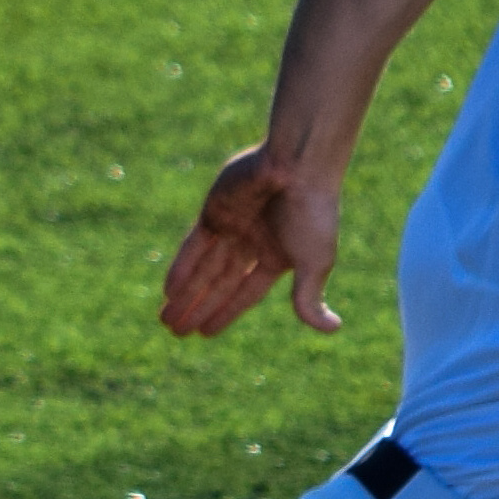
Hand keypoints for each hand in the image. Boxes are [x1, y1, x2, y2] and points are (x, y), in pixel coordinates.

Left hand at [160, 145, 343, 338]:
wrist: (297, 164)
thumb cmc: (313, 213)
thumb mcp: (314, 262)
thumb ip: (310, 297)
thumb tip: (333, 329)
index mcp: (278, 256)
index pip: (246, 292)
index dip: (226, 313)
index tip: (204, 333)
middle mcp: (252, 243)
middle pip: (219, 283)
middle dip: (198, 308)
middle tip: (175, 331)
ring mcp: (232, 226)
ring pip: (203, 268)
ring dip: (184, 294)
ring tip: (165, 319)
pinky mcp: (215, 210)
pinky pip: (194, 246)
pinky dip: (181, 268)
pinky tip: (168, 291)